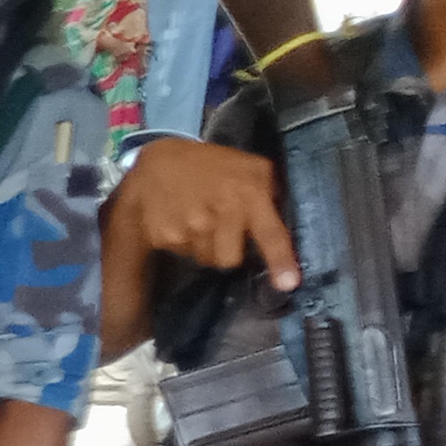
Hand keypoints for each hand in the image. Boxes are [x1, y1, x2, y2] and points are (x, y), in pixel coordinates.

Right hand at [108, 136, 294, 291]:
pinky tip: (178, 219)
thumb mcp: (250, 167)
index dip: (280, 260)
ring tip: (197, 220)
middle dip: (227, 251)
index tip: (288, 284)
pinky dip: (182, 241)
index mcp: (248, 194)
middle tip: (221, 231)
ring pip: (205, 258)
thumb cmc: (211, 164)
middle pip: (230, 259)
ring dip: (204, 246)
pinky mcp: (165, 235)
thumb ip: (270, 192)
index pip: (270, 233)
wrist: (157, 162)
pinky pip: (181, 252)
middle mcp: (221, 213)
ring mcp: (190, 227)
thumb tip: (282, 220)